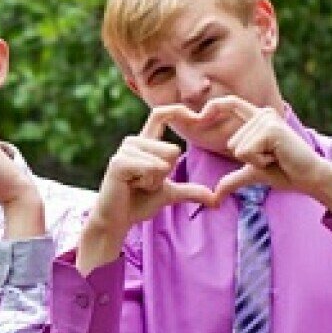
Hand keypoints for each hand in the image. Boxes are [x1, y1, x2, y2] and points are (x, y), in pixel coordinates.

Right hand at [88, 106, 217, 242]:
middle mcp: (133, 142)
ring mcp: (124, 150)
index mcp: (144, 142)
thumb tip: (216, 200)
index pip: (162, 114)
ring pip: (163, 161)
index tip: (199, 118)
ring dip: (155, 181)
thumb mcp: (169, 194)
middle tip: (145, 183)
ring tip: (137, 185)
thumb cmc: (137, 203)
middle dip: (166, 174)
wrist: (116, 221)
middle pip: (172, 150)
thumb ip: (190, 191)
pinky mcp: (118, 163)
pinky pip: (151, 168)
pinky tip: (131, 186)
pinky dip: (147, 182)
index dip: (179, 112)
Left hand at [197, 97, 331, 210]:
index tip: (200, 118)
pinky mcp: (270, 129)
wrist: (309, 177)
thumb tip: (214, 198)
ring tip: (276, 157)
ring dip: (255, 161)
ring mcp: (267, 119)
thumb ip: (232, 180)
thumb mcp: (252, 174)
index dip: (213, 107)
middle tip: (272, 158)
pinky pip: (246, 152)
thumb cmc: (284, 172)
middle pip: (231, 143)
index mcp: (257, 119)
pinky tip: (277, 157)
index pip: (231, 103)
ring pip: (237, 148)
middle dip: (248, 159)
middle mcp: (262, 114)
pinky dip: (259, 161)